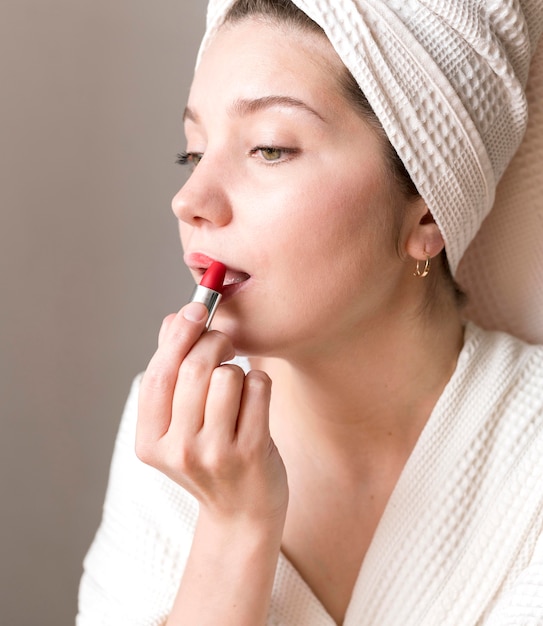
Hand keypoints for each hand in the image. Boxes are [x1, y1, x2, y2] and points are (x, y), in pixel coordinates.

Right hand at [136, 302, 288, 525]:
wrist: (242, 514)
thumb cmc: (210, 458)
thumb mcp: (179, 424)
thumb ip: (172, 372)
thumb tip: (173, 320)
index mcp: (150, 441)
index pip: (158, 375)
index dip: (177, 335)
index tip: (195, 307)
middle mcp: (177, 450)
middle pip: (195, 368)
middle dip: (215, 342)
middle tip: (224, 344)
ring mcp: (214, 454)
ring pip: (228, 375)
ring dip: (237, 370)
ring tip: (236, 390)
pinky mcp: (250, 452)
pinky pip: (257, 387)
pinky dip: (259, 383)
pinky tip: (255, 402)